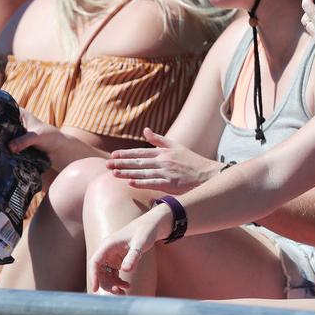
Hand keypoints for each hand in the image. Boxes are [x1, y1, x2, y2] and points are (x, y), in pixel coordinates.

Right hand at [7, 109, 64, 161]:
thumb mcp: (37, 136)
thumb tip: (9, 148)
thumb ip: (24, 141)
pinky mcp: (13, 145)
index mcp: (18, 113)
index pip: (2, 111)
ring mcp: (12, 134)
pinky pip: (5, 147)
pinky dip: (2, 151)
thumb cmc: (49, 137)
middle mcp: (13, 122)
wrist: (57, 150)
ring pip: (1, 138)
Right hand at [88, 207, 169, 294]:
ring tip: (124, 292)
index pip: (95, 262)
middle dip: (106, 284)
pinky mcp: (116, 261)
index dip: (93, 276)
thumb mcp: (140, 244)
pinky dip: (118, 282)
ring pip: (105, 275)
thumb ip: (133, 256)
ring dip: (112, 285)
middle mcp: (106, 251)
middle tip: (118, 292)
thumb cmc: (144, 233)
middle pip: (99, 271)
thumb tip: (125, 270)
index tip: (95, 289)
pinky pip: (113, 275)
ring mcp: (111, 257)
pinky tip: (127, 286)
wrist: (149, 227)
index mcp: (108, 245)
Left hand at [106, 128, 220, 191]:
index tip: (113, 155)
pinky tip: (130, 183)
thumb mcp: (176, 146)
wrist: (208, 175)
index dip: (125, 154)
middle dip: (121, 163)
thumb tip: (145, 130)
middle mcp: (163, 161)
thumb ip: (159, 139)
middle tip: (107, 165)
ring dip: (126, 173)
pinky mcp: (171, 184)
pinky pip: (152, 183)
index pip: (140, 152)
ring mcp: (166, 173)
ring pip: (142, 172)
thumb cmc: (191, 161)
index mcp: (163, 152)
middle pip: (138, 162)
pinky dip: (141, 183)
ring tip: (113, 173)